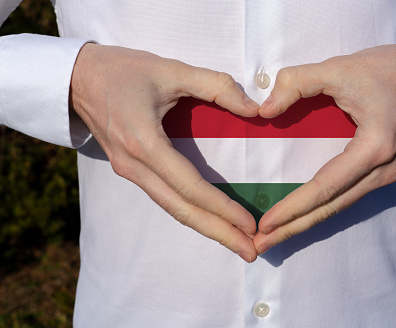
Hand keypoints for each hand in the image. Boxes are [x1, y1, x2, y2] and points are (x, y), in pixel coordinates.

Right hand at [70, 43, 259, 261]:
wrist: (78, 77)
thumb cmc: (124, 70)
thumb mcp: (172, 70)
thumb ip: (216, 86)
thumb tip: (254, 109)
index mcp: (144, 142)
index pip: (189, 186)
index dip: (222, 207)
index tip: (249, 224)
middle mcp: (135, 165)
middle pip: (181, 209)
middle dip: (218, 233)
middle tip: (251, 252)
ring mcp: (129, 172)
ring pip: (172, 208)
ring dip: (206, 227)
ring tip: (236, 243)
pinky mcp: (131, 171)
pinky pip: (164, 198)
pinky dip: (190, 212)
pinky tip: (210, 219)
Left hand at [253, 41, 395, 254]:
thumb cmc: (388, 68)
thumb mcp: (339, 67)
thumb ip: (297, 83)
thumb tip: (264, 111)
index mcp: (375, 148)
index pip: (326, 187)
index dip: (293, 207)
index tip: (264, 223)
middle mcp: (383, 170)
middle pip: (332, 207)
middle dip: (294, 228)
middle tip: (260, 244)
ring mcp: (387, 174)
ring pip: (340, 205)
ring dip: (306, 221)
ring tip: (275, 235)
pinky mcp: (384, 171)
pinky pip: (348, 195)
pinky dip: (323, 207)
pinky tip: (302, 215)